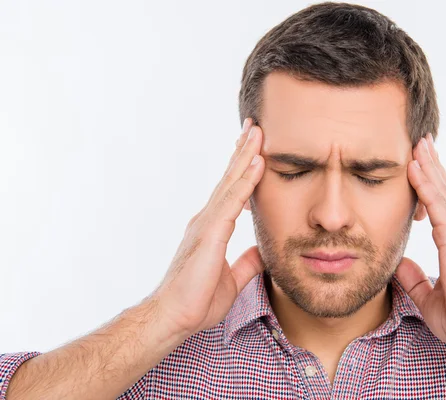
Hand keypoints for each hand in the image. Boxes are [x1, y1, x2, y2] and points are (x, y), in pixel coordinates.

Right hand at [150, 119, 265, 335]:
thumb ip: (247, 262)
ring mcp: (206, 223)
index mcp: (212, 228)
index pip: (231, 191)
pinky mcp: (209, 233)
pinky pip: (232, 201)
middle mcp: (207, 219)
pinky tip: (257, 163)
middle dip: (243, 151)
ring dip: (245, 155)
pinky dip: (245, 181)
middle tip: (255, 126)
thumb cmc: (196, 301)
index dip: (242, 168)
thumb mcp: (232, 279)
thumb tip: (263, 250)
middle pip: (229, 178)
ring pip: (230, 182)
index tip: (254, 148)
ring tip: (257, 131)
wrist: (172, 318)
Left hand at [395, 133, 445, 350]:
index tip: (419, 164)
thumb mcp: (428, 297)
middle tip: (421, 141)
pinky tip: (417, 168)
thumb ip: (414, 278)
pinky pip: (439, 206)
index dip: (430, 184)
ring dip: (429, 166)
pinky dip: (427, 185)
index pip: (440, 207)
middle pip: (444, 192)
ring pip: (442, 192)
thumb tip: (399, 264)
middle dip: (432, 166)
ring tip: (419, 143)